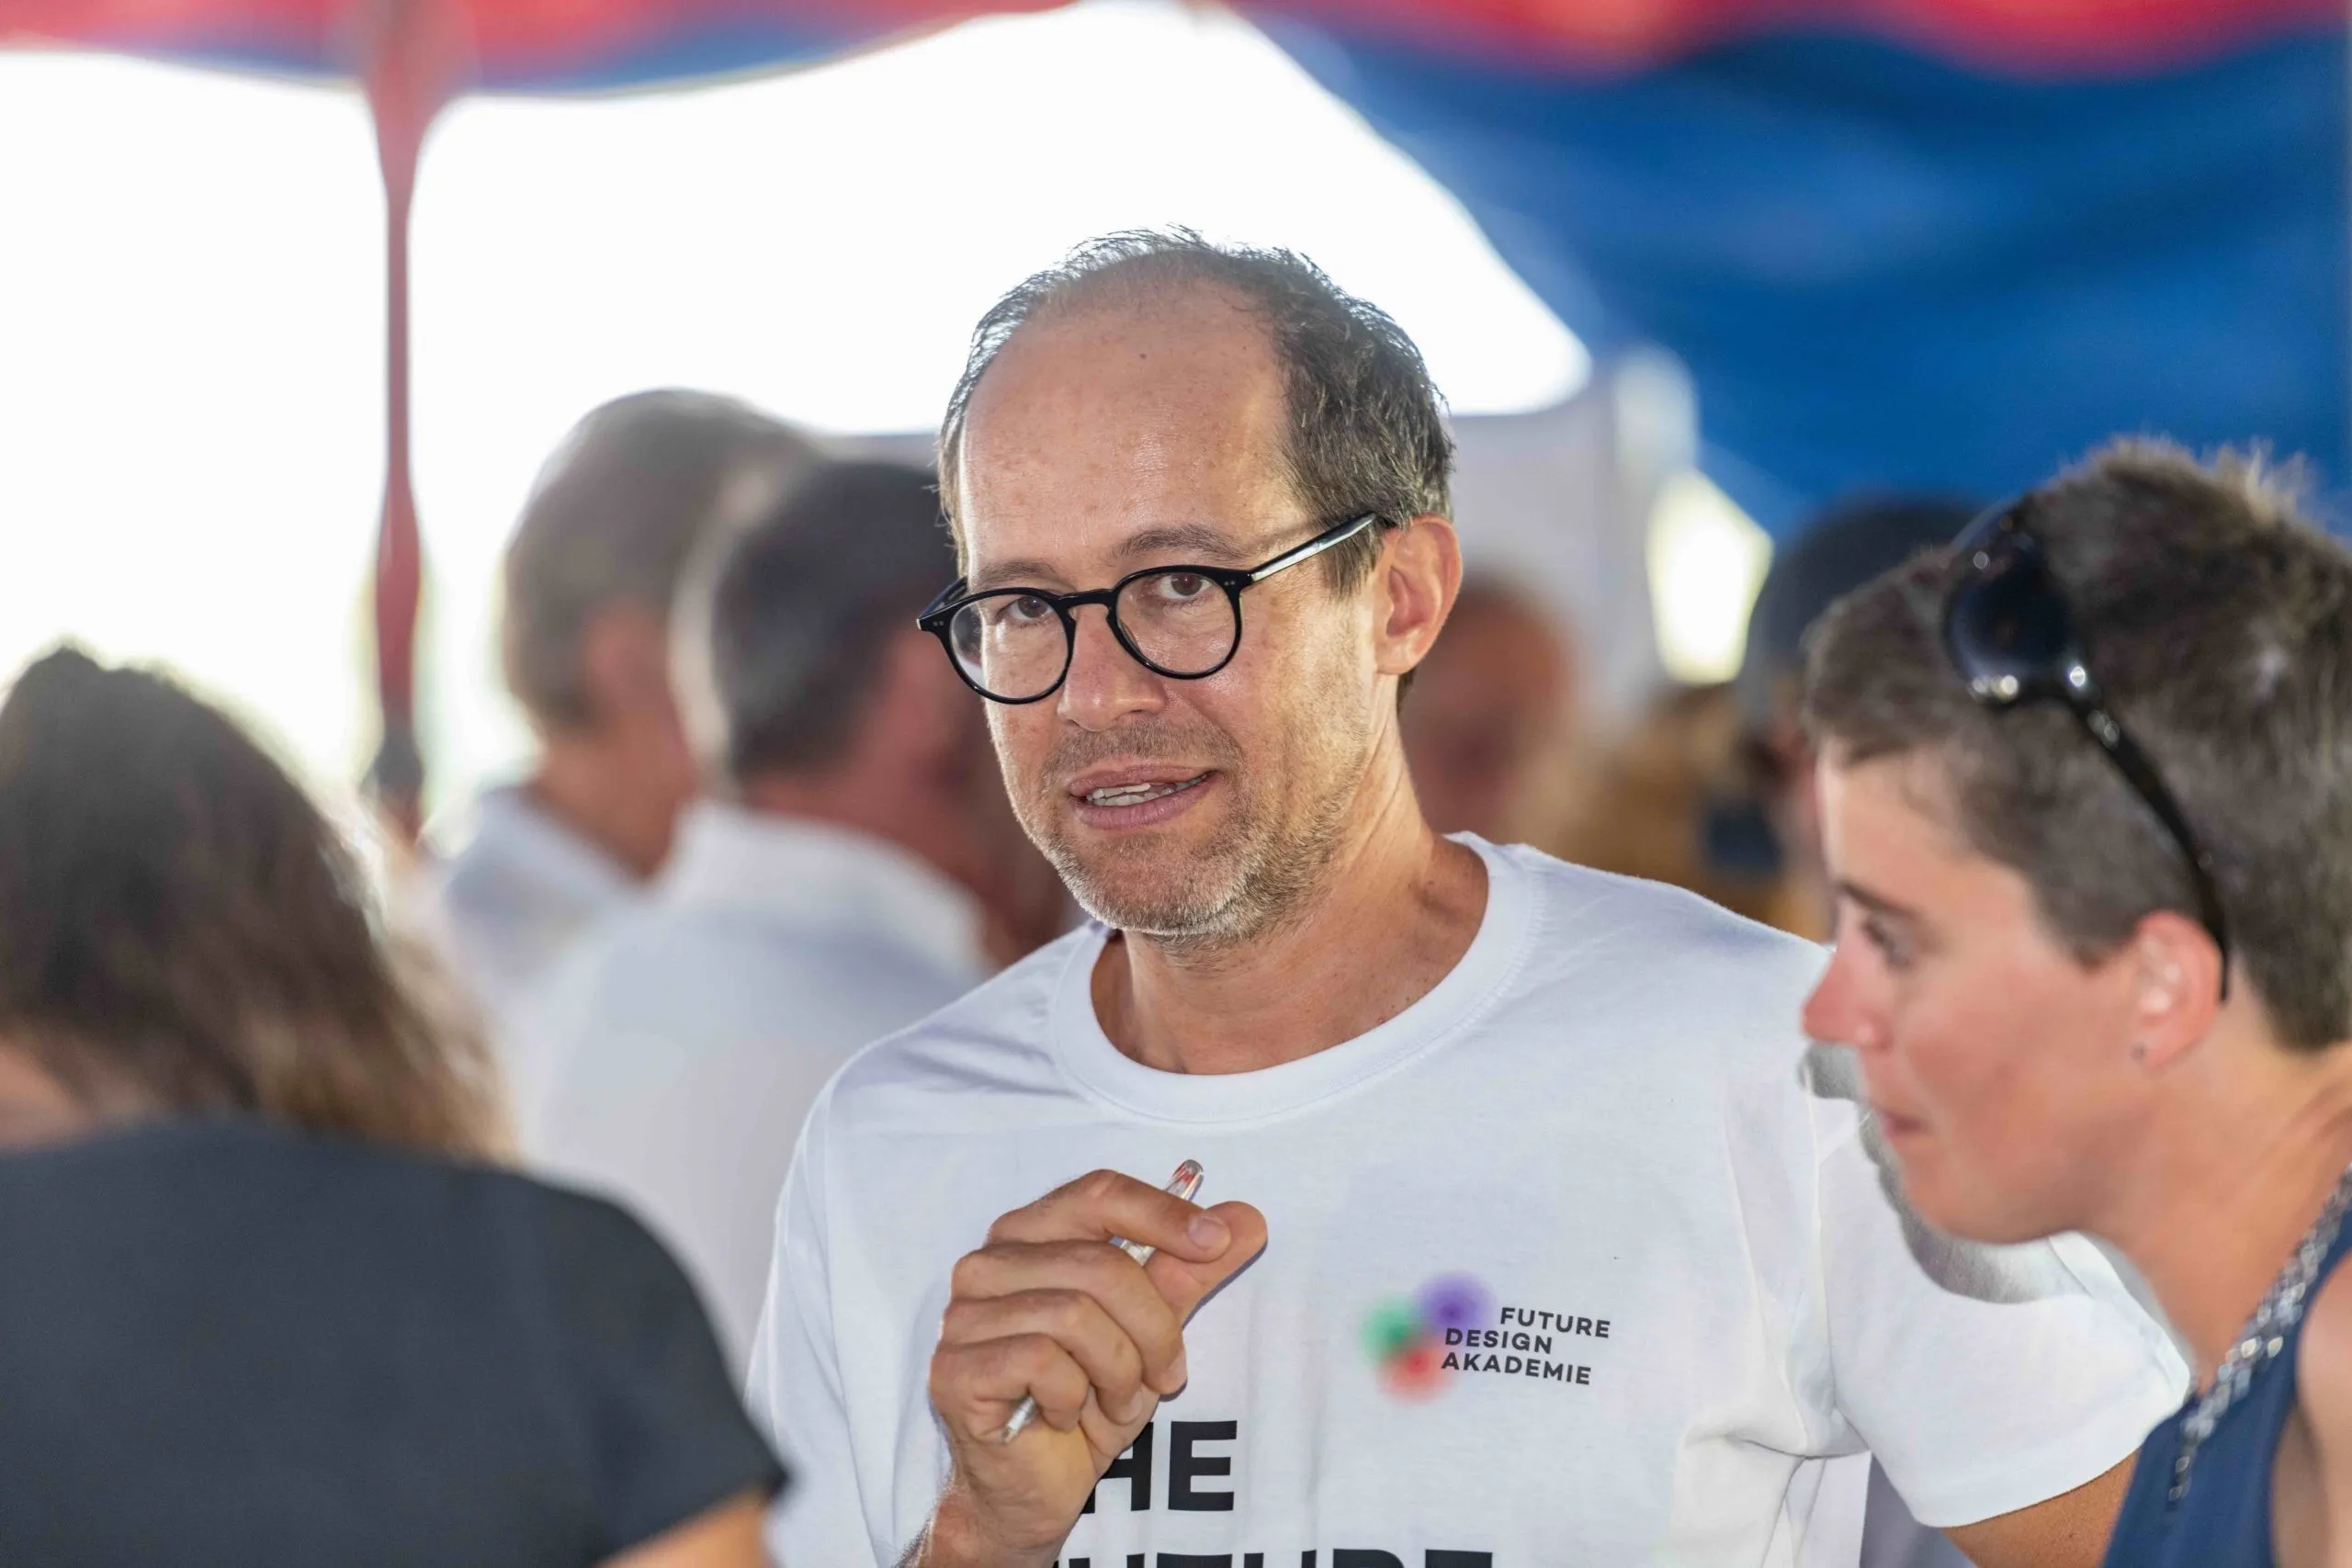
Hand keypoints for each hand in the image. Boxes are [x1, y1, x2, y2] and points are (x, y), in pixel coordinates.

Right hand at [918, 1170, 1267, 1566]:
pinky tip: (1068, 1418)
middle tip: (1167, 1376)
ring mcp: (964, 1315)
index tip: (1218, 1243)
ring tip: (1118, 1403)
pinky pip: (1042, 1360)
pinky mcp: (955, 1368)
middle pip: (1101, 1264)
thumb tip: (1247, 1218)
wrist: (1036, 1491)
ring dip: (1119, 1372)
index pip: (1098, 1193)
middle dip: (1155, 1329)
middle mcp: (988, 1263)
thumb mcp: (1150, 1333)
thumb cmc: (1087, 1400)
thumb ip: (1189, 1273)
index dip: (1162, 1214)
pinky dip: (1076, 1397)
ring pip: (1075, 1314)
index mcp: (1031, 1236)